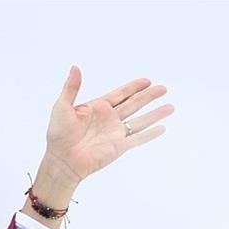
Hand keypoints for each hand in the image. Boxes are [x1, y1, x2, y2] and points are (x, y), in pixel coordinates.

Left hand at [41, 66, 173, 184]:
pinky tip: (162, 128)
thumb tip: (75, 67)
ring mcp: (115, 133)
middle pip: (134, 104)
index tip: (147, 80)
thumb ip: (71, 88)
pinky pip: (138, 139)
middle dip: (148, 96)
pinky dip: (150, 134)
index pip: (120, 94)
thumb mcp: (62, 108)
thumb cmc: (58, 135)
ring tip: (170, 107)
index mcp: (97, 108)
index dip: (133, 87)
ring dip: (155, 114)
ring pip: (140, 121)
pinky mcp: (119, 147)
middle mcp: (108, 119)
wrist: (62, 161)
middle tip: (163, 88)